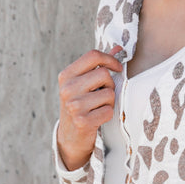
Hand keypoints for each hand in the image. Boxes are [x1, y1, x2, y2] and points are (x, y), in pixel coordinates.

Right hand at [56, 46, 122, 170]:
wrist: (70, 135)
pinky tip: (97, 117)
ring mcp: (73, 106)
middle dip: (110, 84)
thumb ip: (100, 65)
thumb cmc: (81, 104)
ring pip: (109, 93)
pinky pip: (108, 111)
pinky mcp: (82, 121)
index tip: (117, 67)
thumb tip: (118, 48)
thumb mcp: (84, 83)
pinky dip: (107, 114)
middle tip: (103, 94)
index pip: (93, 55)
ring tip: (98, 106)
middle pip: (104, 74)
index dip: (110, 59)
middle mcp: (67, 89)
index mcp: (66, 75)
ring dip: (109, 101)